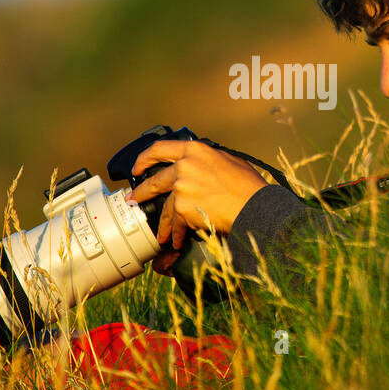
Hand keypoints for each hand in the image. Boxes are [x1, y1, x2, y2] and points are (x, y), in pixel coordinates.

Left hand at [127, 139, 268, 252]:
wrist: (253, 206)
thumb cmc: (248, 186)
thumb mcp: (229, 161)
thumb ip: (209, 160)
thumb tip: (202, 165)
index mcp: (195, 150)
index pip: (160, 148)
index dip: (145, 158)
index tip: (138, 167)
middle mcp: (184, 166)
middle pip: (155, 180)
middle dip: (142, 192)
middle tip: (134, 199)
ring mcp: (181, 187)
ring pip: (165, 207)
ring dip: (162, 223)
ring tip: (161, 234)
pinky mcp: (183, 207)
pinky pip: (176, 223)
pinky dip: (177, 234)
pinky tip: (177, 241)